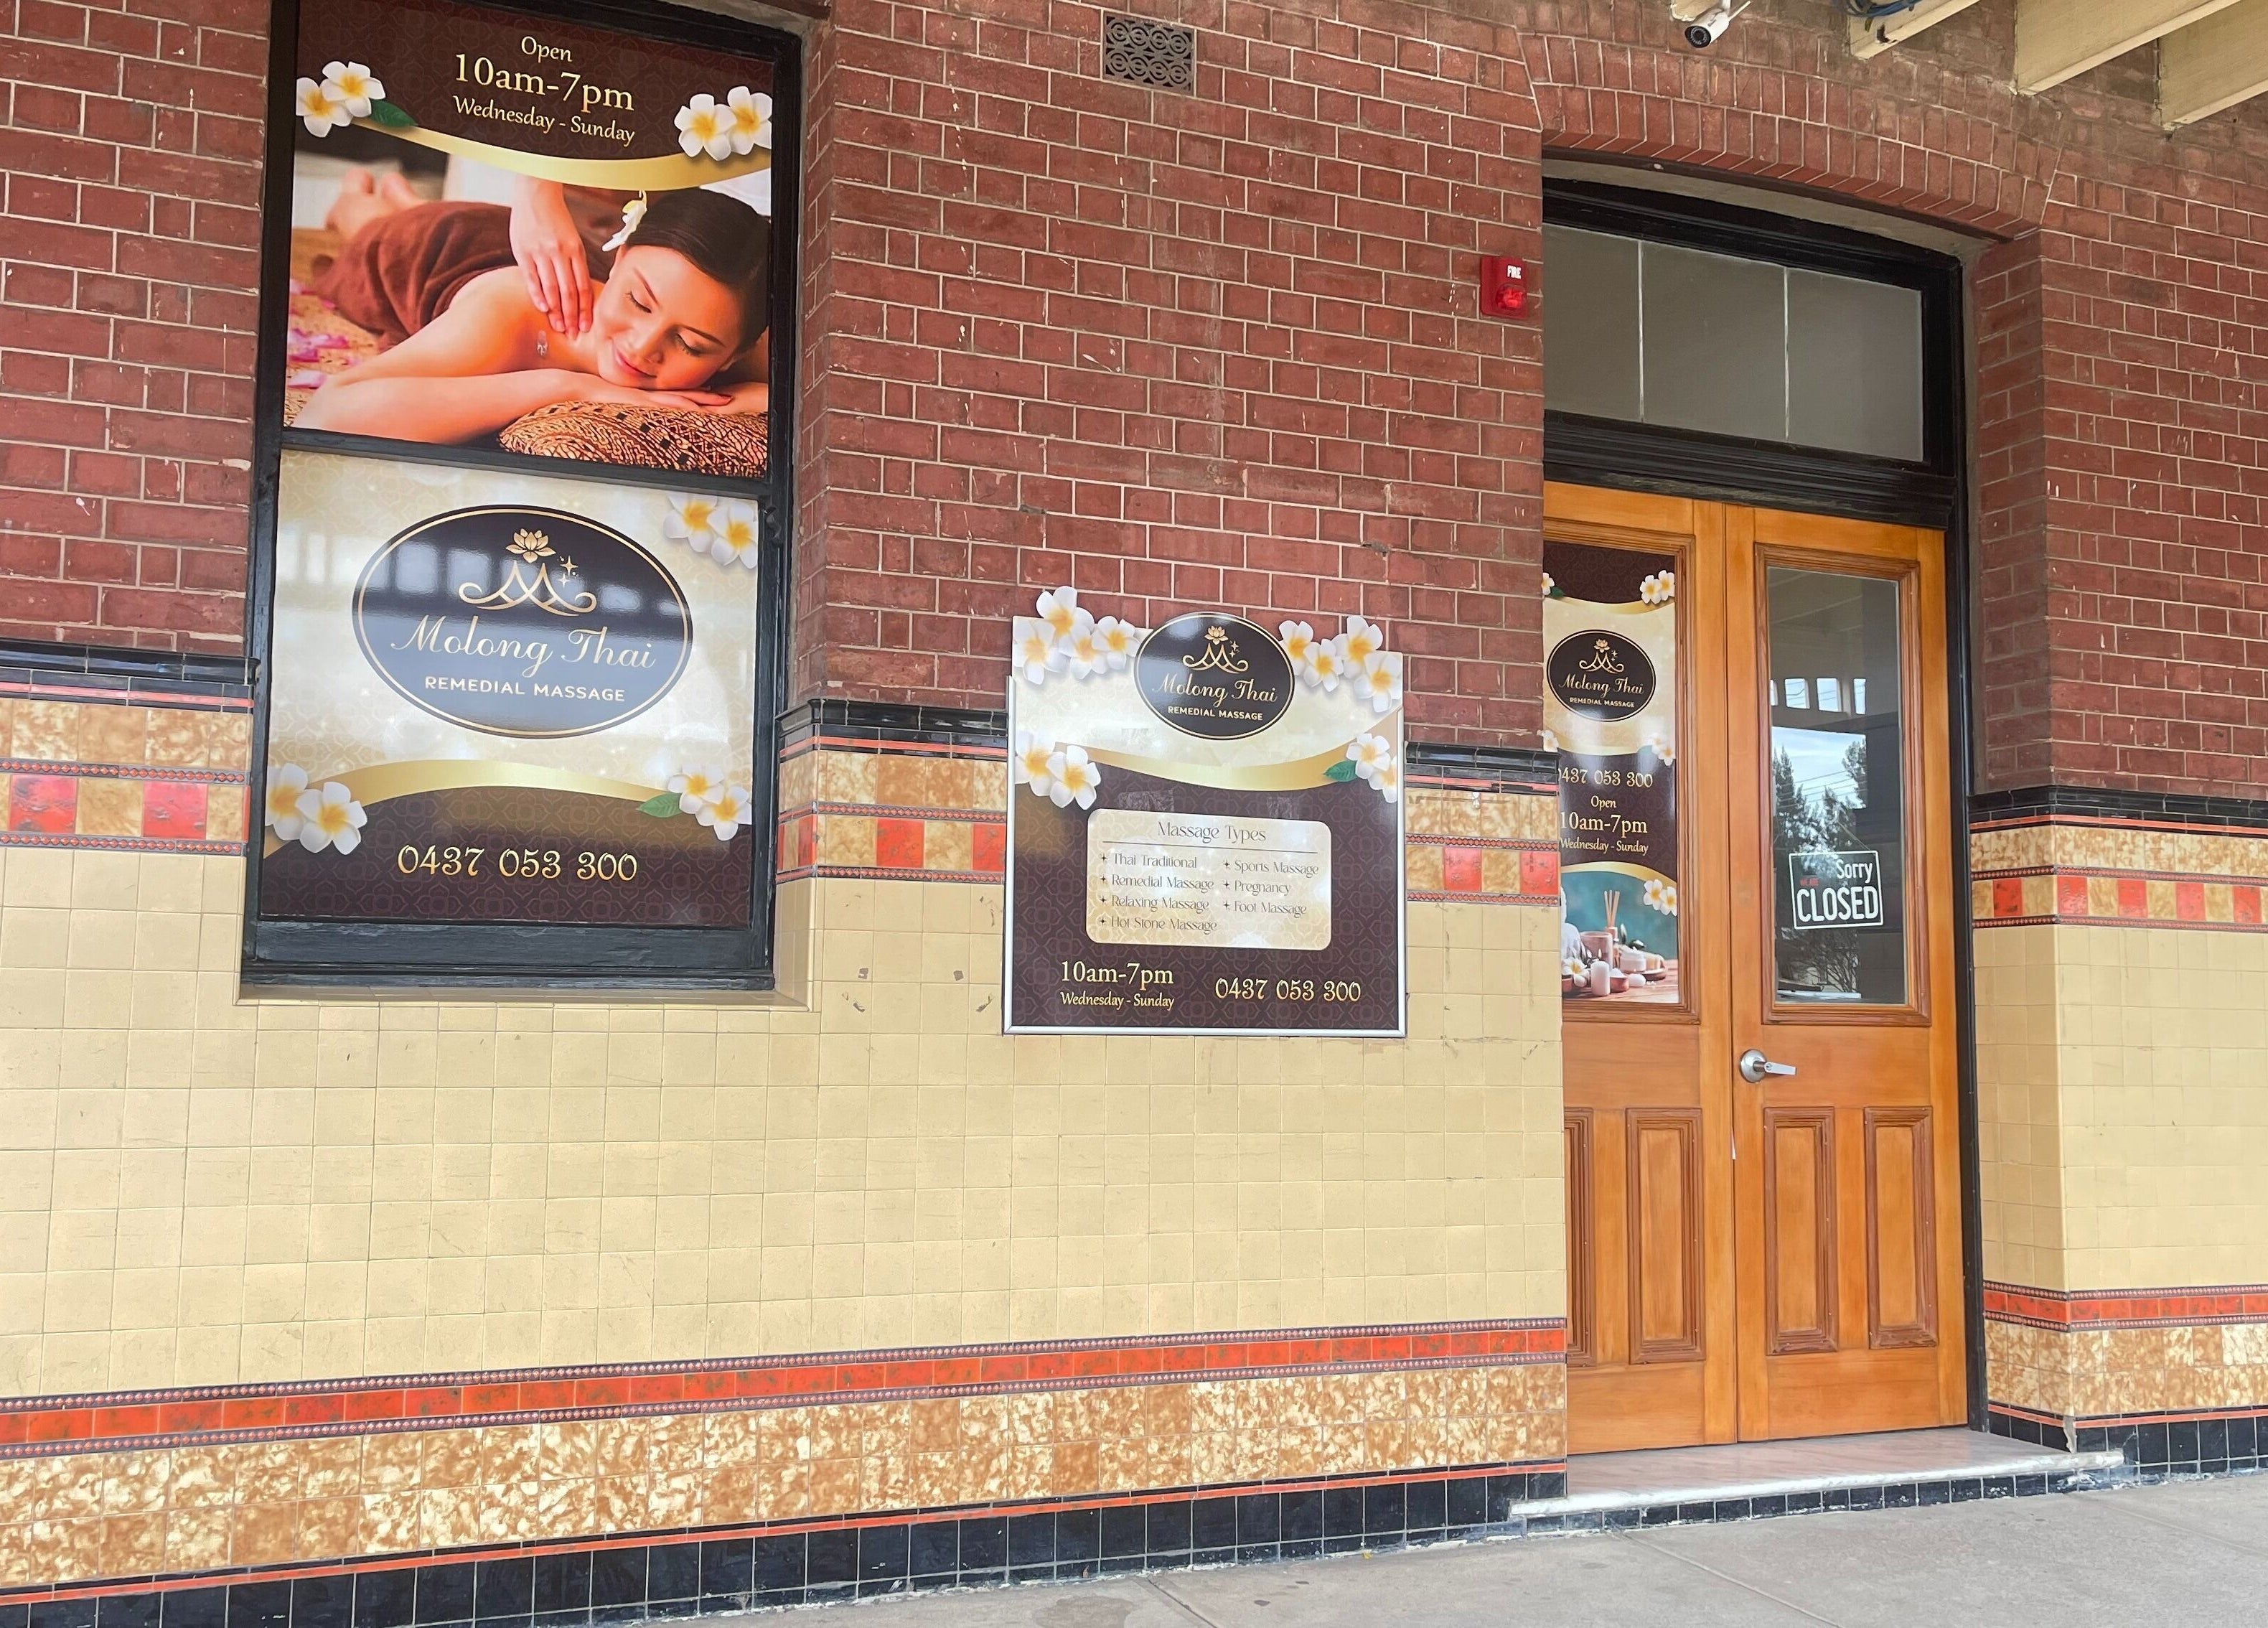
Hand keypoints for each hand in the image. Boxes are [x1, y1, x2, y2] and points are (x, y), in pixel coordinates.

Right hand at [509, 179, 590, 335]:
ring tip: (559, 327)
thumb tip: (579, 290)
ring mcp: (540, 252)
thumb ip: (574, 262)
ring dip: (555, 311)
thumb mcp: (571, 238)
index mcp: (575, 250)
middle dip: (572, 315)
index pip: (583, 286)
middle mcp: (559, 252)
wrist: (535, 193)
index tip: (586, 326)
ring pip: (551, 288)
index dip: (585, 309)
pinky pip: (531, 278)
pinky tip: (542, 309)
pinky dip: (537, 295)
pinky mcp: (523, 251)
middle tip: (573, 334)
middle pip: (568, 291)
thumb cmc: (555, 219)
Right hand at [555, 376, 733, 411]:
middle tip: (728, 397)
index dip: (698, 394)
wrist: (581, 387)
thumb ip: (633, 406)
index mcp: (649, 394)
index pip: (679, 393)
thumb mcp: (621, 403)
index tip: (715, 394)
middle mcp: (652, 393)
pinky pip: (665, 403)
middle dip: (708, 396)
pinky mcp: (641, 399)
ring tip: (720, 401)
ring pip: (681, 397)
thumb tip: (640, 413)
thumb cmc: (599, 396)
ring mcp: (648, 395)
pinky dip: (680, 405)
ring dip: (701, 400)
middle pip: (686, 394)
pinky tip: (693, 407)